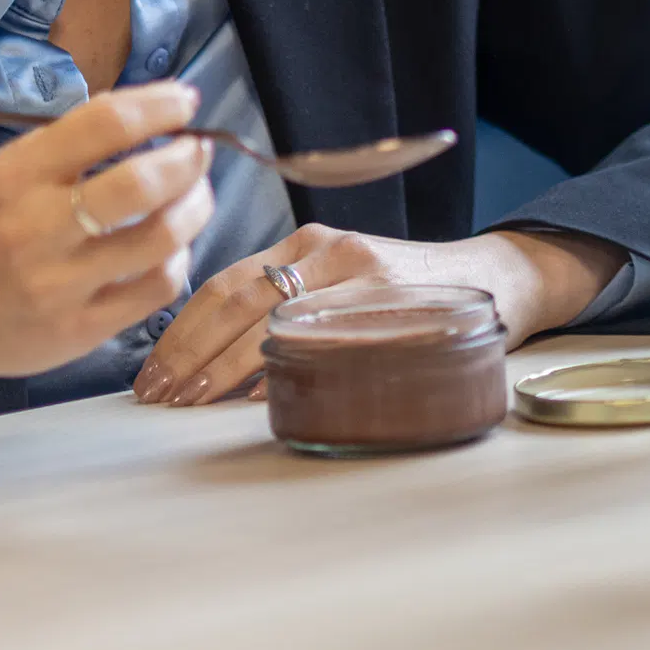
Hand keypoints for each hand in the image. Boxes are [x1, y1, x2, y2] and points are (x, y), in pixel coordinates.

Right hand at [0, 83, 215, 412]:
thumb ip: (65, 146)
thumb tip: (146, 115)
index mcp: (15, 176)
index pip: (104, 124)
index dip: (159, 106)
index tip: (185, 101)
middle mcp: (36, 228)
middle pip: (141, 184)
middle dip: (188, 159)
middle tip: (198, 150)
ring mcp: (60, 285)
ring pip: (161, 238)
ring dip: (196, 207)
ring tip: (197, 194)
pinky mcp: (80, 329)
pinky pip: (156, 288)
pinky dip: (179, 259)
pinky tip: (173, 247)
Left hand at [132, 222, 622, 403]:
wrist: (498, 281)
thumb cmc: (412, 296)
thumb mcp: (346, 286)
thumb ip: (292, 311)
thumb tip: (218, 371)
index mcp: (308, 245)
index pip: (223, 285)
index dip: (179, 332)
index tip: (151, 377)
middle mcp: (327, 250)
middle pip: (233, 300)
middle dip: (187, 353)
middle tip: (156, 398)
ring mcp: (359, 273)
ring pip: (268, 319)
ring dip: (219, 367)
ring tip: (188, 403)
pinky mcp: (390, 301)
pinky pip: (320, 337)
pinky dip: (280, 369)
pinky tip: (253, 398)